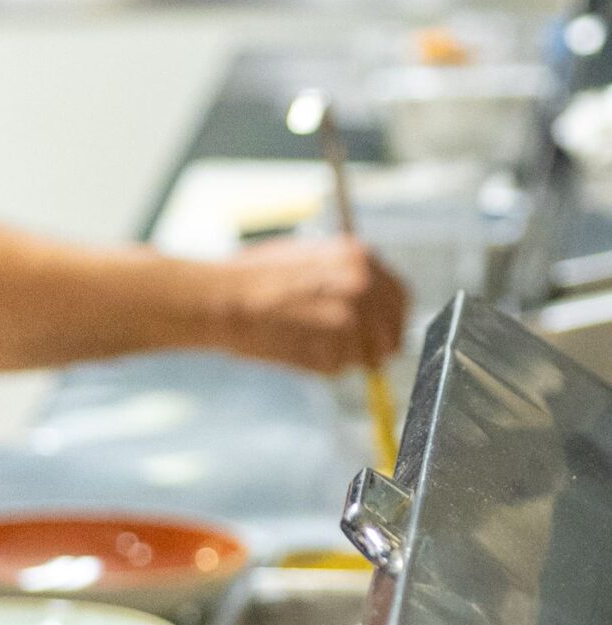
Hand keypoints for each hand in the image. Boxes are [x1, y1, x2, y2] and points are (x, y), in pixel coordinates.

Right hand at [216, 236, 408, 375]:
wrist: (225, 299)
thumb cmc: (254, 275)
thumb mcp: (307, 255)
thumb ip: (342, 273)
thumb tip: (364, 298)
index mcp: (357, 257)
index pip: (399, 296)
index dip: (392, 316)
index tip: (382, 329)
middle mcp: (362, 287)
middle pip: (393, 331)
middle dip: (379, 344)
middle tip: (360, 352)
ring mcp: (350, 323)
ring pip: (368, 355)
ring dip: (347, 357)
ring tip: (310, 343)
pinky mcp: (332, 354)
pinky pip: (338, 369)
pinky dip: (321, 366)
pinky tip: (295, 347)